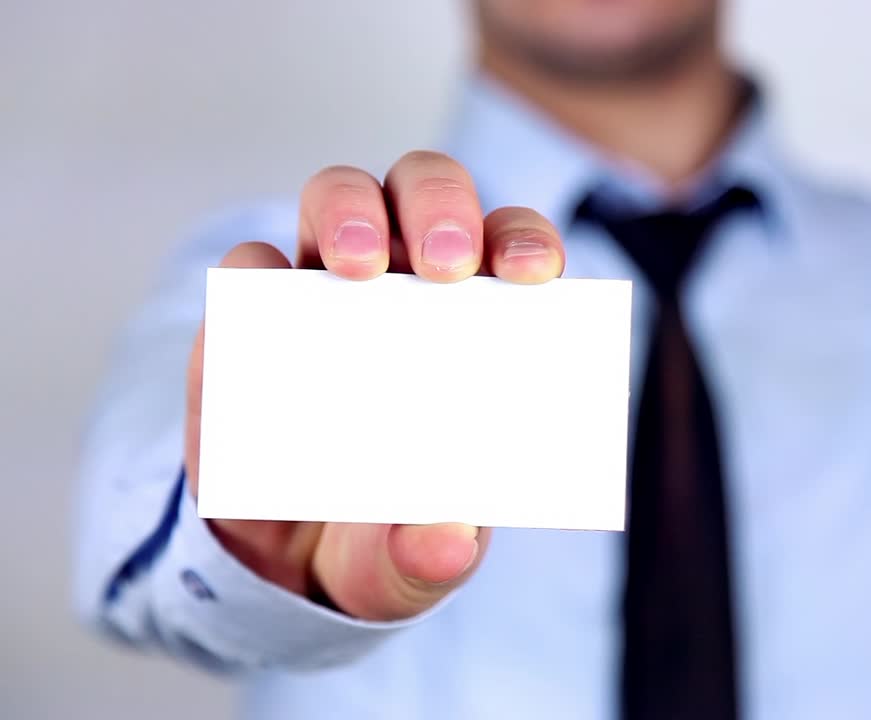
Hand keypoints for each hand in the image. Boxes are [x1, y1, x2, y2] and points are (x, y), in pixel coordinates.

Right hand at [183, 152, 565, 620]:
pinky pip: (249, 265)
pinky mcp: (250, 316)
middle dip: (442, 208)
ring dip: (351, 212)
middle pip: (428, 193)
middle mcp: (407, 281)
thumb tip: (444, 540)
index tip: (534, 274)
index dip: (526, 243)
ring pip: (340, 196)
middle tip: (446, 265)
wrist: (290, 568)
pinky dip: (258, 269)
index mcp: (479, 319)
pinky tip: (269, 297)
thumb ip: (432, 555)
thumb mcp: (416, 561)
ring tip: (358, 266)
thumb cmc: (388, 537)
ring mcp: (325, 288)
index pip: (513, 249)